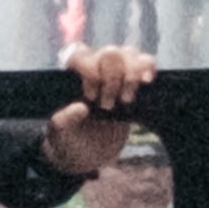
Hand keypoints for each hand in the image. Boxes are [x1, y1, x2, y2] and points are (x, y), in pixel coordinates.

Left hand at [38, 48, 154, 181]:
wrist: (90, 154)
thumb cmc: (70, 139)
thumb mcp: (60, 134)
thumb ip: (63, 121)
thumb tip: (80, 107)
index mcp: (71, 76)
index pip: (80, 55)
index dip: (90, 73)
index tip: (91, 97)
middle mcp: (94, 68)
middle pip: (110, 53)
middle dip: (112, 79)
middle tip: (107, 105)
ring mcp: (116, 72)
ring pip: (129, 54)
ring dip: (131, 76)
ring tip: (126, 100)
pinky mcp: (135, 81)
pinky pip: (146, 63)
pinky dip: (148, 69)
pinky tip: (146, 82)